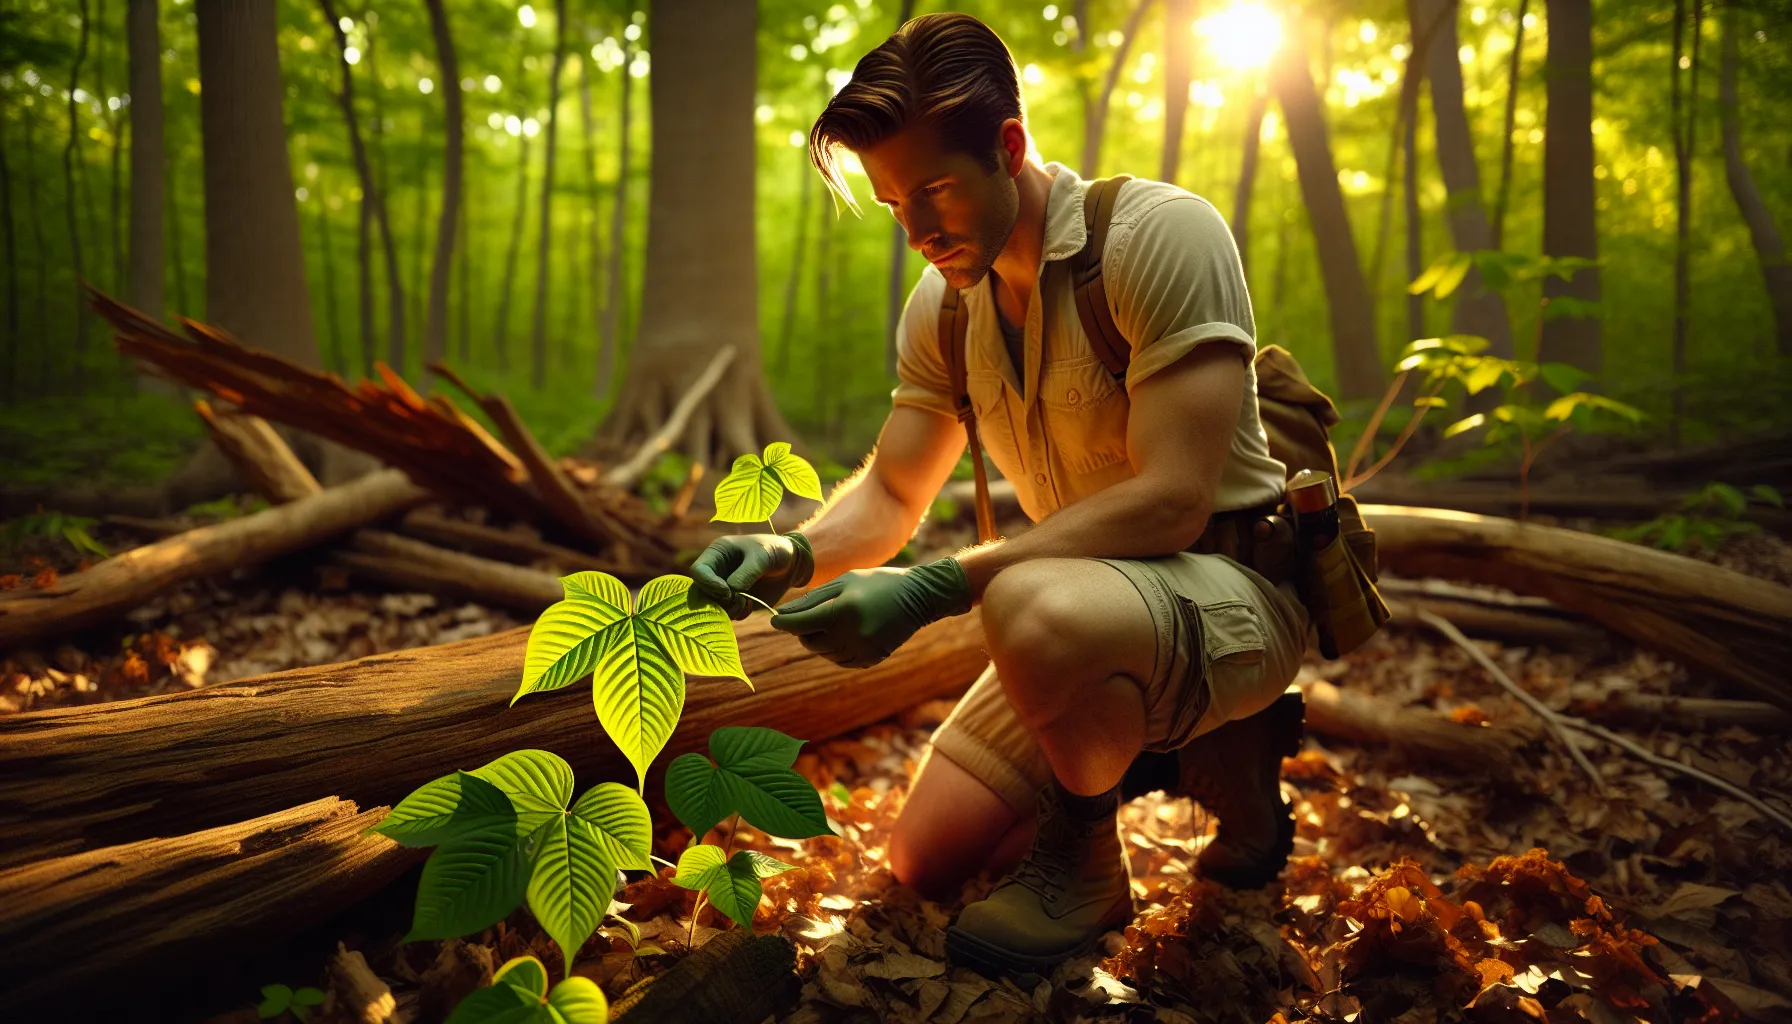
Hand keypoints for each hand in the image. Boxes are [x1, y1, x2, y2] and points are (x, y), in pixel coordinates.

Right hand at [690, 532, 814, 619]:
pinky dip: (737, 613)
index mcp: (717, 553)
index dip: (709, 584)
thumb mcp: (762, 556)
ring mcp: (723, 588)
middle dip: (719, 600)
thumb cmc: (774, 551)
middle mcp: (715, 572)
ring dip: (728, 609)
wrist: (790, 564)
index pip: (698, 571)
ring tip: (745, 603)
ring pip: (713, 606)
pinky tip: (749, 606)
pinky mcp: (734, 601)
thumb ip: (746, 573)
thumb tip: (731, 591)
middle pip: (701, 592)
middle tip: (739, 599)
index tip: (728, 591)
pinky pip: (728, 613)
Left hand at [769, 557, 971, 667]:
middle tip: (807, 617)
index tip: (773, 619)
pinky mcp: (872, 659)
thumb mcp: (844, 582)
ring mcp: (864, 650)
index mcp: (844, 610)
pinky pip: (841, 660)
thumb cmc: (877, 583)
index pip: (801, 623)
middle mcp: (852, 634)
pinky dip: (835, 650)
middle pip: (810, 641)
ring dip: (820, 640)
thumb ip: (812, 599)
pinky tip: (844, 633)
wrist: (919, 597)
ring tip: (831, 622)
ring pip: (824, 653)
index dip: (783, 623)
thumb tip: (781, 615)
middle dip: (803, 631)